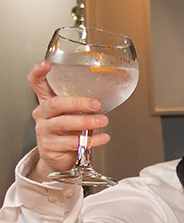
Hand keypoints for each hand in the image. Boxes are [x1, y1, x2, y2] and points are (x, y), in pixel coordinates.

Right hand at [25, 60, 108, 183]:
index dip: (38, 73)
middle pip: (55, 104)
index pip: (37, 83)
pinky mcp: (50, 146)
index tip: (46, 65)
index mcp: (47, 101)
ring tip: (103, 121)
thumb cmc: (66, 131)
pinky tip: (102, 138)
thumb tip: (107, 92)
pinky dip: (89, 140)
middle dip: (77, 103)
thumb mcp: (71, 113)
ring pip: (62, 123)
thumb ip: (82, 102)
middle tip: (96, 104)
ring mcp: (44, 130)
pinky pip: (70, 143)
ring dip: (85, 122)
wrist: (58, 157)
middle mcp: (43, 114)